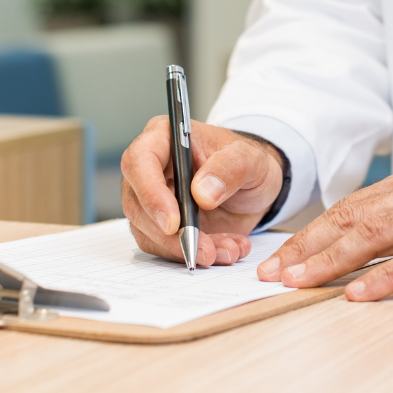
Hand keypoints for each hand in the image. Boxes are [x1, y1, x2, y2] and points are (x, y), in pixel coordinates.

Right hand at [121, 118, 284, 266]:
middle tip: (205, 250)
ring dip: (187, 249)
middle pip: (137, 205)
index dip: (150, 192)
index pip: (139, 161)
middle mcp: (151, 168)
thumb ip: (230, 168)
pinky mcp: (160, 227)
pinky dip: (194, 255)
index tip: (173, 222)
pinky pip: (165, 249)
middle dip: (171, 235)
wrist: (255, 187)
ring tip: (227, 248)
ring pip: (149, 233)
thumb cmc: (247, 162)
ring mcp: (151, 199)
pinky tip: (224, 249)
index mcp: (165, 137)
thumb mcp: (251, 159)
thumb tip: (201, 192)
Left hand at [257, 161, 392, 300]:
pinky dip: (385, 276)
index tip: (281, 259)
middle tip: (276, 273)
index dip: (312, 234)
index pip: (352, 207)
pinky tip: (360, 293)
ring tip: (302, 281)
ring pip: (377, 233)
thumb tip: (352, 247)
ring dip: (334, 260)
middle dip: (309, 247)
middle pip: (354, 217)